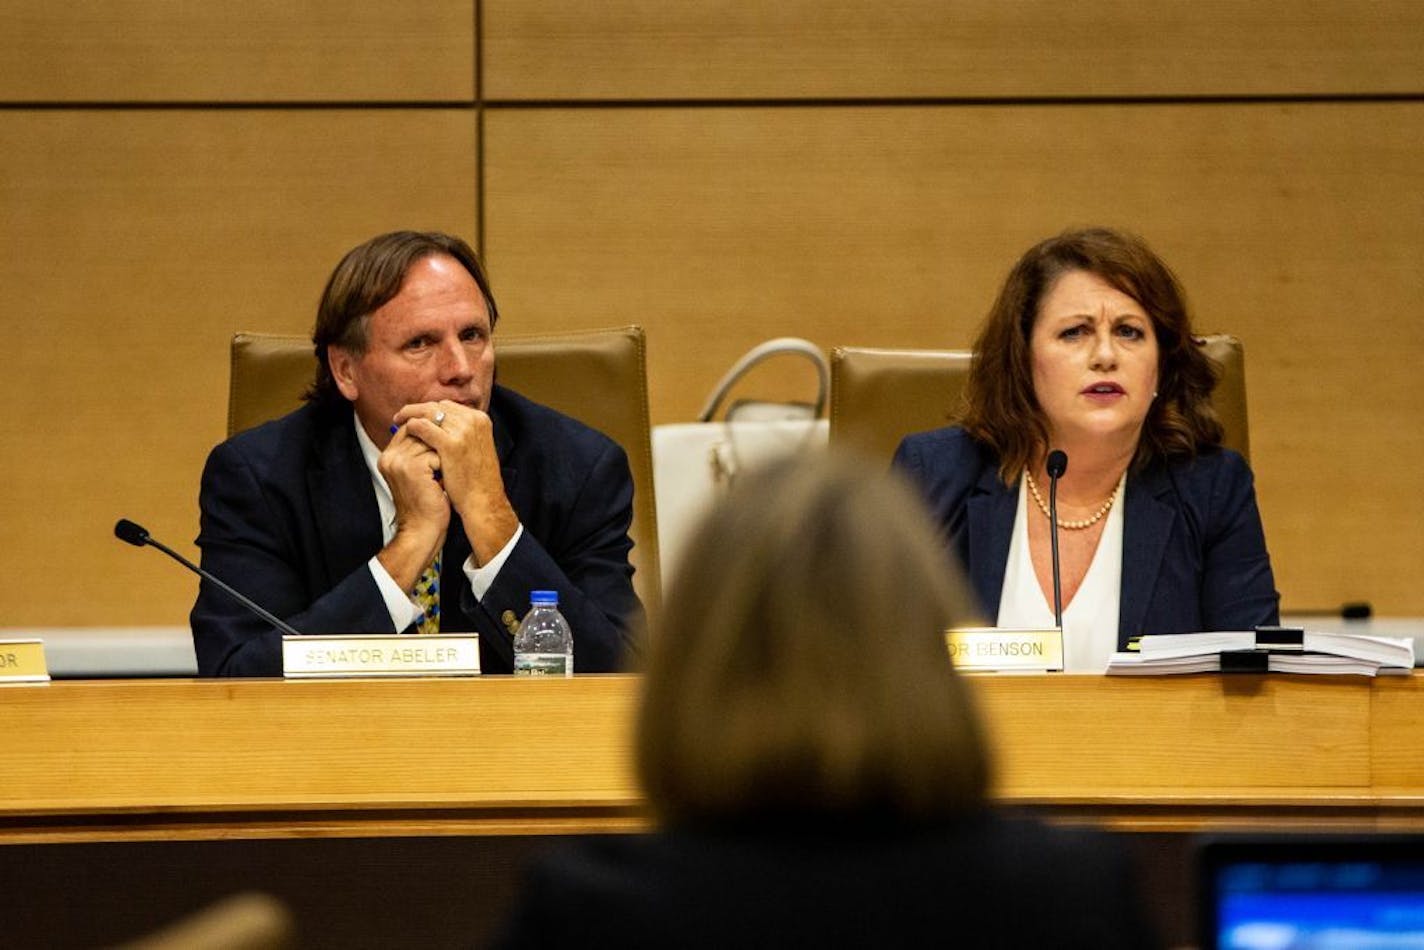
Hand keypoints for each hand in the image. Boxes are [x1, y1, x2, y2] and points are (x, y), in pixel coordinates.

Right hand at [375, 421, 448, 589]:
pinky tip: (443, 481)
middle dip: (438, 445)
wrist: (422, 531)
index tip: (444, 450)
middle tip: (446, 464)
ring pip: (431, 441)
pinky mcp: (412, 468)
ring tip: (443, 474)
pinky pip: (437, 453)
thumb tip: (437, 428)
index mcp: (388, 457)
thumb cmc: (426, 504)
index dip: (431, 436)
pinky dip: (446, 466)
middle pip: (420, 431)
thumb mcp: (419, 475)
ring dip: (443, 456)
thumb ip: (420, 452)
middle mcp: (390, 457)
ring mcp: (399, 461)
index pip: (411, 428)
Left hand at [394, 400, 518, 564]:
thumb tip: (439, 424)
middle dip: (418, 409)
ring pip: (429, 413)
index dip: (430, 409)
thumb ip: (461, 433)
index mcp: (480, 419)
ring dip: (411, 415)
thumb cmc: (476, 479)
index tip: (417, 414)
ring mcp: (463, 431)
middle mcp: (474, 420)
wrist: (484, 501)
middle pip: (438, 406)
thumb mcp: (474, 448)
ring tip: (398, 421)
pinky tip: (404, 431)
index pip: (449, 406)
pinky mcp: (451, 444)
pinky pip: (423, 427)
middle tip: (402, 415)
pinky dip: (412, 426)